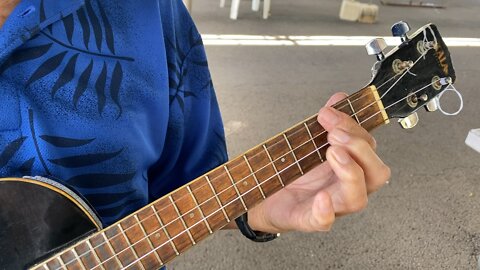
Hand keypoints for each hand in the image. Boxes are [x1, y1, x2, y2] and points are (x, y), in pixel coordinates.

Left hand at [247, 93, 390, 232]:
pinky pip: (324, 222)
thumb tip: (340, 98)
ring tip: (332, 153)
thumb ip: (328, 122)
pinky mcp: (309, 220)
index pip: (369, 146)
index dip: (355, 126)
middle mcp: (346, 187)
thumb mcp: (309, 142)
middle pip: (376, 173)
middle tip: (334, 134)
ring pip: (357, 198)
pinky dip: (325, 211)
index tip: (330, 112)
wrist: (266, 198)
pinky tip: (321, 197)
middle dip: (359, 147)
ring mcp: (331, 206)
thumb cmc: (293, 173)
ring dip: (350, 172)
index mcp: (350, 165)